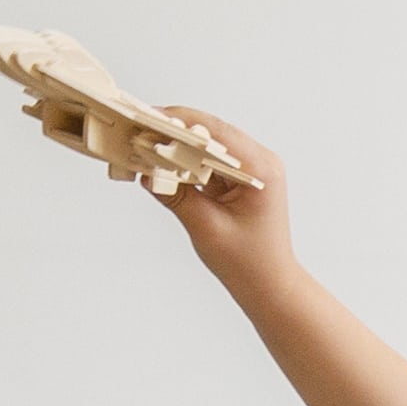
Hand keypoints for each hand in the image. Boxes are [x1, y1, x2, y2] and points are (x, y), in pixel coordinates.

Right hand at [153, 107, 293, 285]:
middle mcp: (261, 162)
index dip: (179, 123)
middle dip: (174, 132)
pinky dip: (183, 160)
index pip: (216, 133)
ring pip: (206, 144)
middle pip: (210, 133)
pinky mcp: (237, 178)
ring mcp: (251, 169)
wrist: (268, 285)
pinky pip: (206, 160)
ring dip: (176, 145)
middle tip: (138, 131)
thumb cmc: (249, 263)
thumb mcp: (206, 228)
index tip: (147, 120)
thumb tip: (146, 172)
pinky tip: (160, 163)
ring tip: (144, 145)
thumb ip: (175, 196)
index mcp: (262, 170)